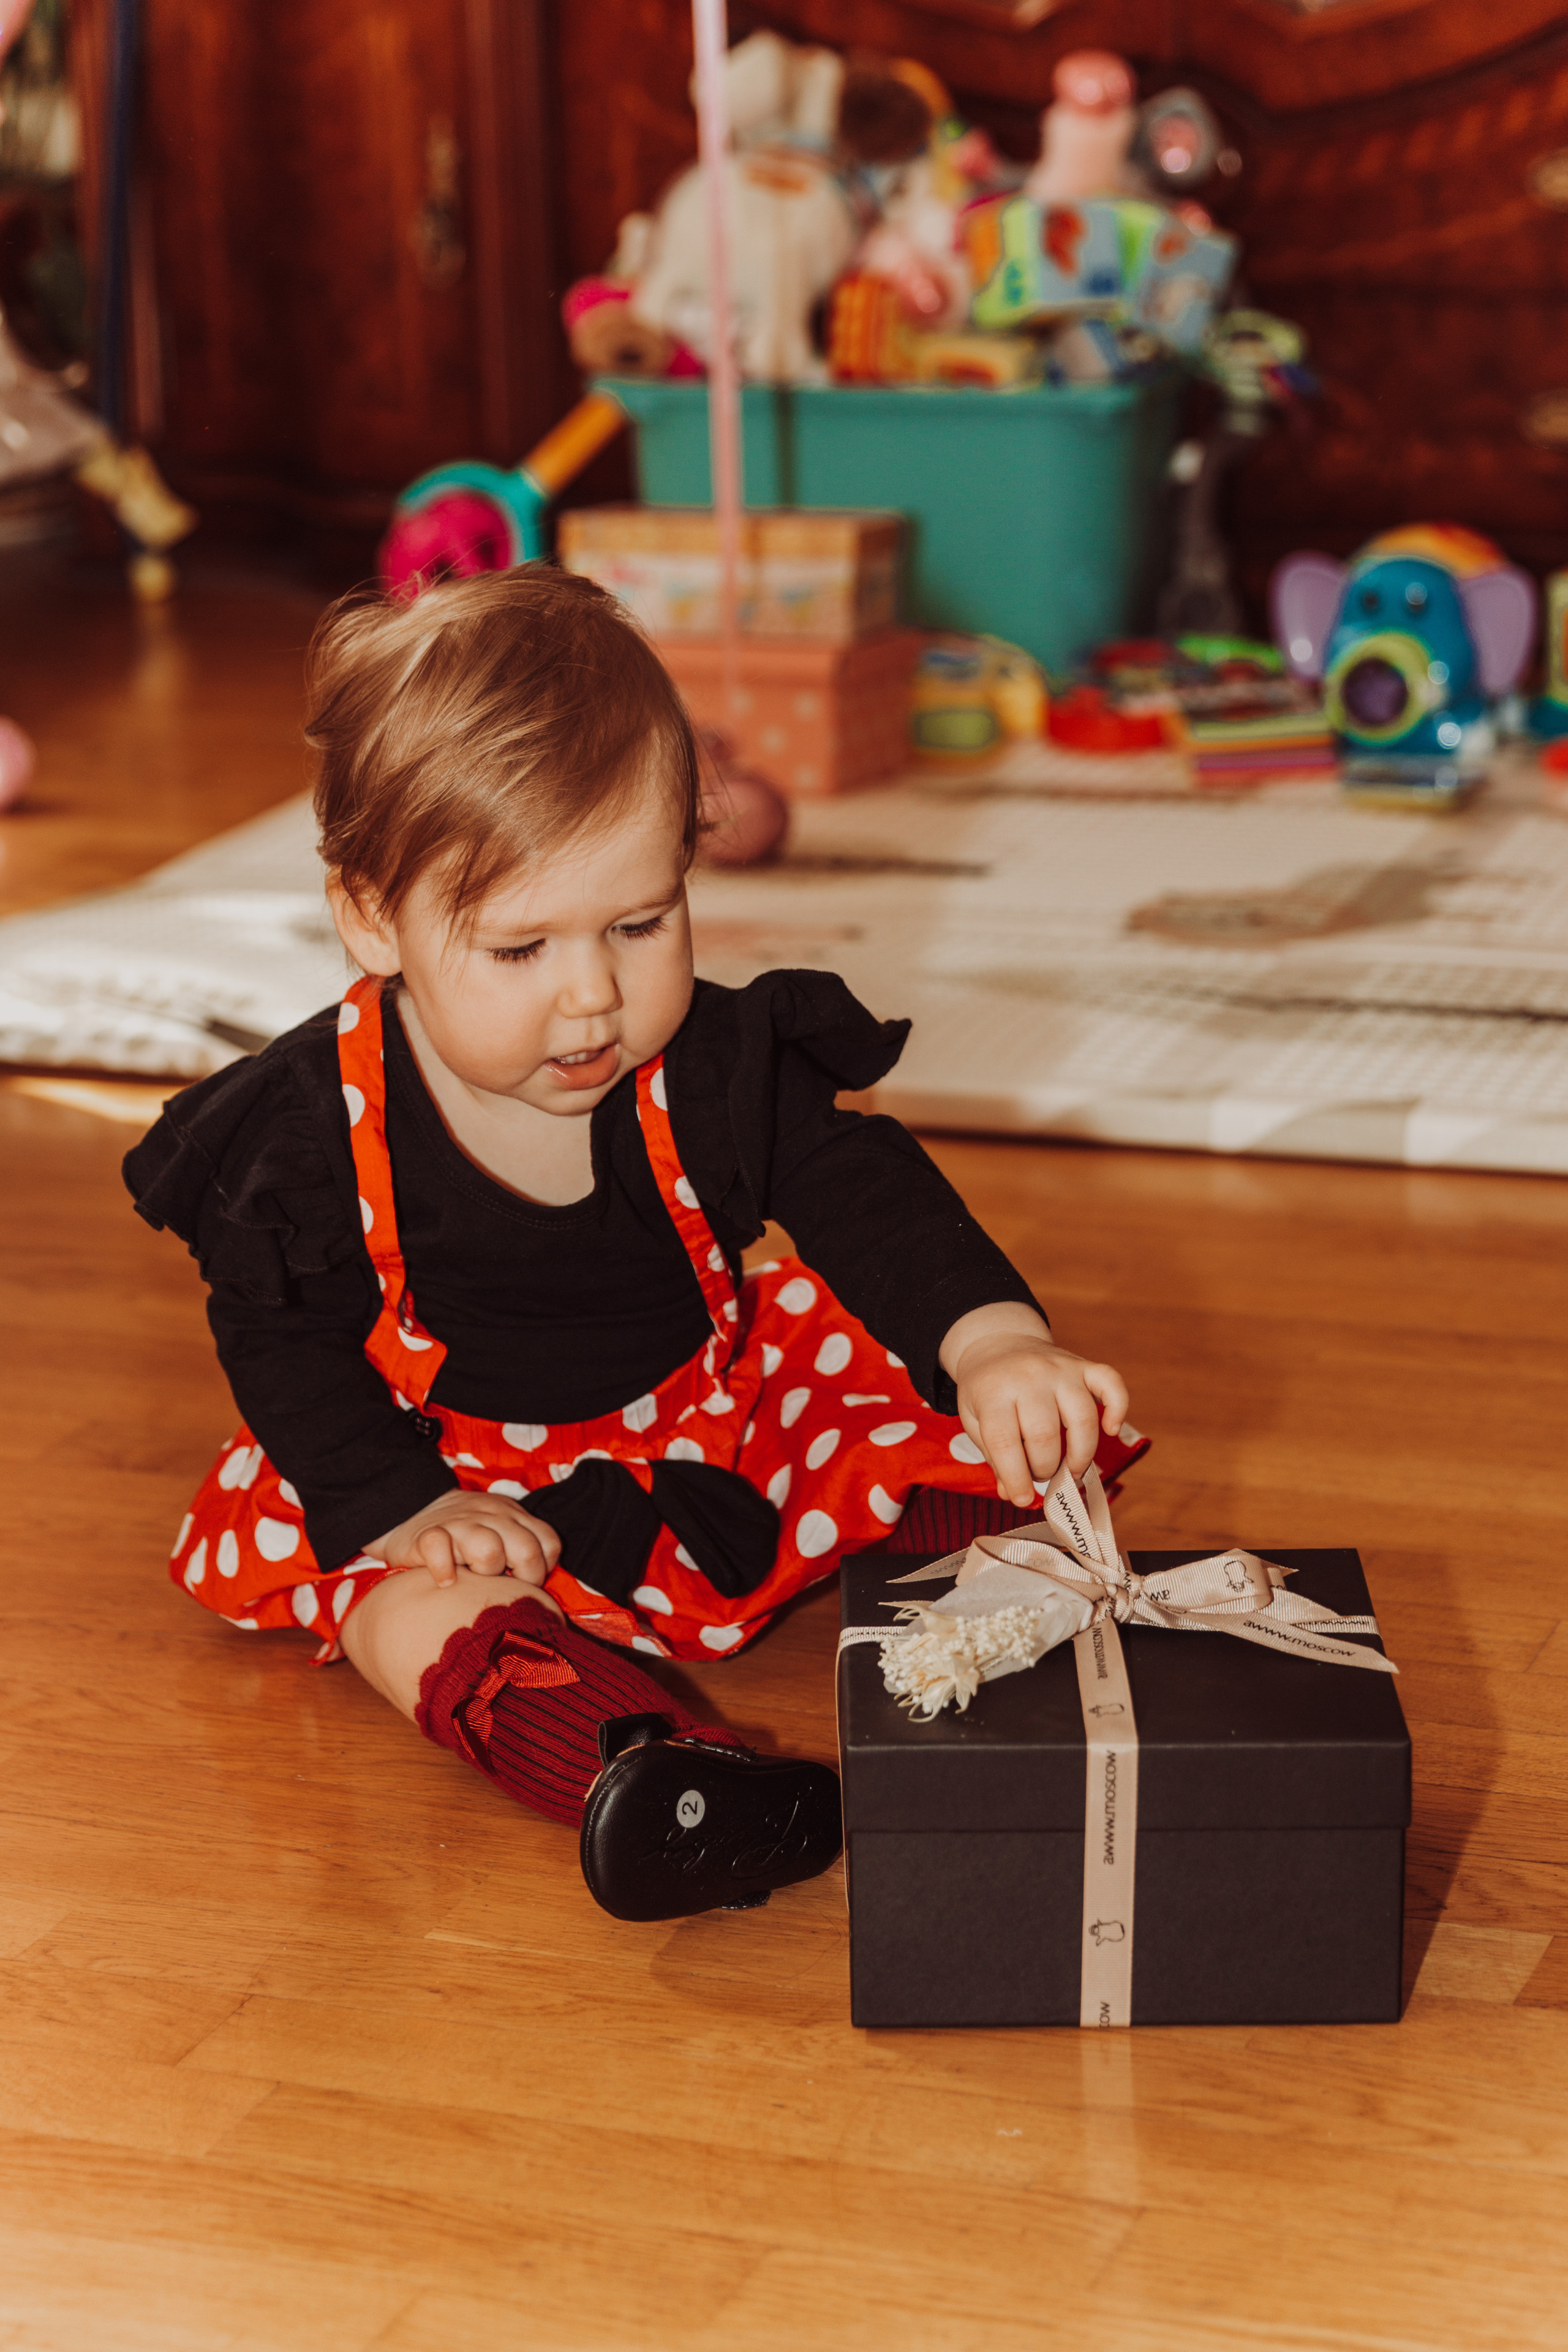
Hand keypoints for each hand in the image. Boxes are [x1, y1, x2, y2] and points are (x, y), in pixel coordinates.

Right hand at [366, 1486, 562, 1598]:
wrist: (409, 1507)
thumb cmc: (462, 1532)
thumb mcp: (498, 1527)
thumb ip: (520, 1547)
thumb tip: (540, 1591)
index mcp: (512, 1515)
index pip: (549, 1542)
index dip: (542, 1569)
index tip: (522, 1579)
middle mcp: (491, 1515)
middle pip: (526, 1550)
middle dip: (521, 1578)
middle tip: (502, 1586)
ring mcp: (459, 1523)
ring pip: (489, 1550)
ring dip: (484, 1573)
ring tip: (473, 1579)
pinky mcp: (427, 1534)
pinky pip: (440, 1549)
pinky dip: (442, 1570)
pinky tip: (444, 1581)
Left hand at [940, 1303, 1129, 1507]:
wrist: (999, 1343)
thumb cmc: (988, 1390)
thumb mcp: (976, 1421)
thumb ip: (994, 1457)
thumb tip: (1015, 1494)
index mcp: (994, 1392)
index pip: (1005, 1443)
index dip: (1016, 1478)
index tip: (1022, 1499)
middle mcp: (1030, 1377)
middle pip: (1044, 1435)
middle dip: (1045, 1469)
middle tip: (1042, 1476)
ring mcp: (1060, 1369)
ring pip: (1082, 1419)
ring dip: (1080, 1455)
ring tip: (1070, 1471)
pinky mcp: (1084, 1366)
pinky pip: (1112, 1384)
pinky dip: (1118, 1409)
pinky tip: (1111, 1429)